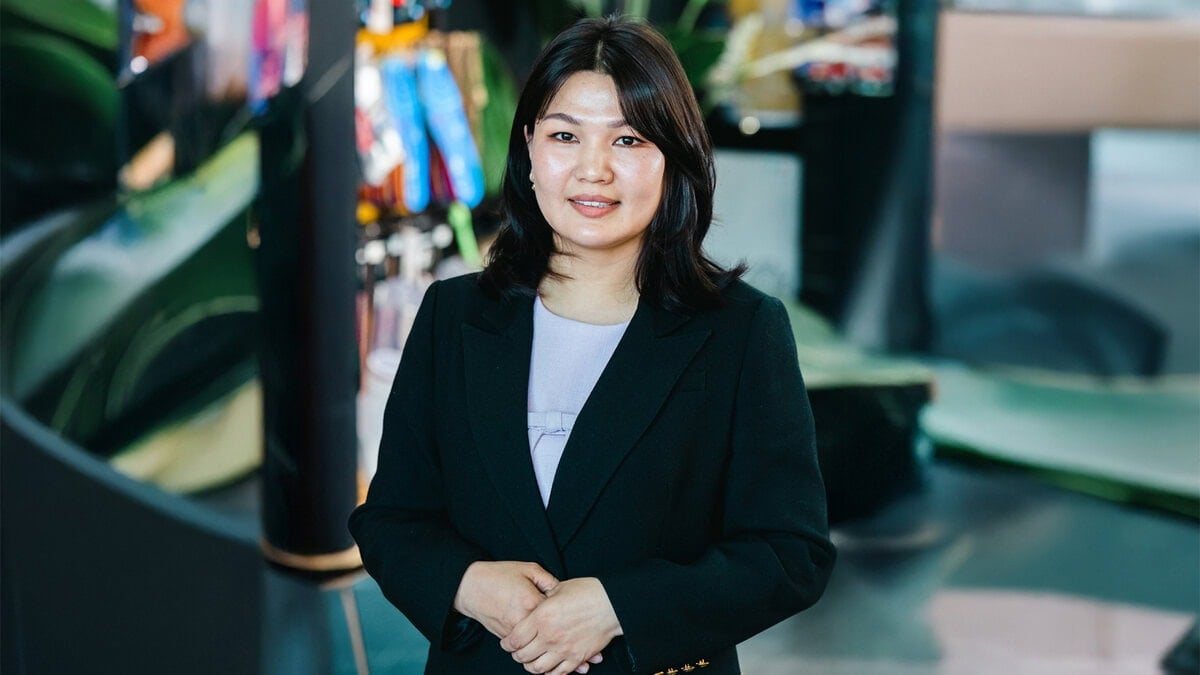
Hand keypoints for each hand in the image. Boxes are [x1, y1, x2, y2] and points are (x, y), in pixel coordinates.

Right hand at [452, 561, 557, 638]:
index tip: (565, 606)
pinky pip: (525, 643)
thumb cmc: (499, 575)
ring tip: (545, 623)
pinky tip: (531, 626)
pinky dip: (531, 638)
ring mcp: (513, 632)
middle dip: (555, 625)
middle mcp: (523, 620)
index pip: (559, 613)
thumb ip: (550, 580)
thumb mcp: (529, 569)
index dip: (564, 609)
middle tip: (558, 618)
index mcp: (531, 601)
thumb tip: (564, 593)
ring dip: (543, 635)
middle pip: (549, 630)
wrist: (470, 586)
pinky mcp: (506, 638)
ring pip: (537, 640)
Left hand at [501, 577, 622, 674]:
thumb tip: (533, 603)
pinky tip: (549, 666)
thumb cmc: (586, 592)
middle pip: (522, 656)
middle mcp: (549, 636)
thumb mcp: (558, 589)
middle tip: (517, 651)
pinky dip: (549, 672)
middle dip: (517, 655)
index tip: (507, 642)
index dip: (507, 643)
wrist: (611, 603)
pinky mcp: (576, 658)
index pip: (514, 639)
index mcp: (541, 617)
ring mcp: (563, 649)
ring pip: (537, 668)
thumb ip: (542, 599)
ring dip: (531, 666)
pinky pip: (557, 673)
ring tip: (531, 660)